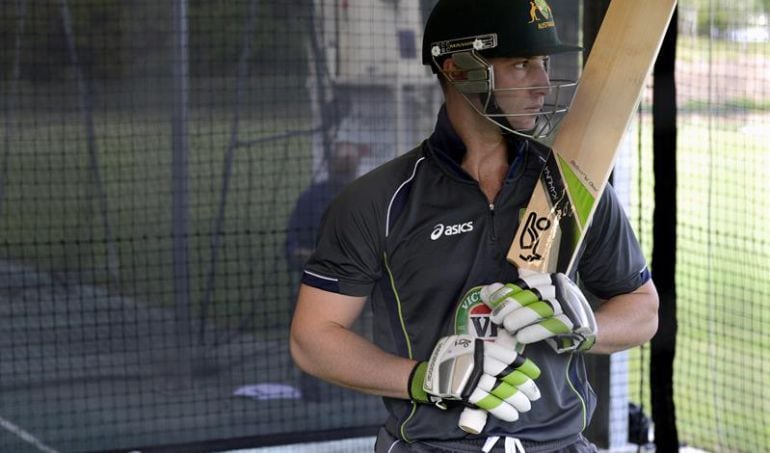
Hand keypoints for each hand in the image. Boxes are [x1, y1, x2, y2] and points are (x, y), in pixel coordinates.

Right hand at [408, 335, 540, 421]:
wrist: (428, 373)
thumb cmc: (451, 358)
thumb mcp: (468, 345)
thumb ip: (486, 351)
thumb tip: (510, 363)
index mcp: (481, 347)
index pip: (508, 357)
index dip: (524, 366)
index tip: (535, 374)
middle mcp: (478, 360)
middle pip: (508, 374)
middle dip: (524, 386)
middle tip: (534, 395)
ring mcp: (472, 377)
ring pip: (501, 390)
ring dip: (516, 400)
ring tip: (525, 406)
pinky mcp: (466, 392)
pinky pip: (489, 402)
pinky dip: (503, 409)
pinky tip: (512, 415)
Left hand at [481, 273, 597, 352]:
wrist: (591, 330)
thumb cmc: (557, 315)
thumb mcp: (537, 303)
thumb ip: (514, 295)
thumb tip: (488, 289)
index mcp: (552, 280)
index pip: (527, 282)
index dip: (508, 290)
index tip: (491, 298)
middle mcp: (562, 290)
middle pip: (533, 294)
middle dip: (512, 305)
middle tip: (495, 317)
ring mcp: (571, 306)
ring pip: (543, 309)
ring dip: (522, 318)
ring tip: (507, 327)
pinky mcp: (576, 323)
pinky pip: (554, 326)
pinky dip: (536, 331)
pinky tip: (522, 337)